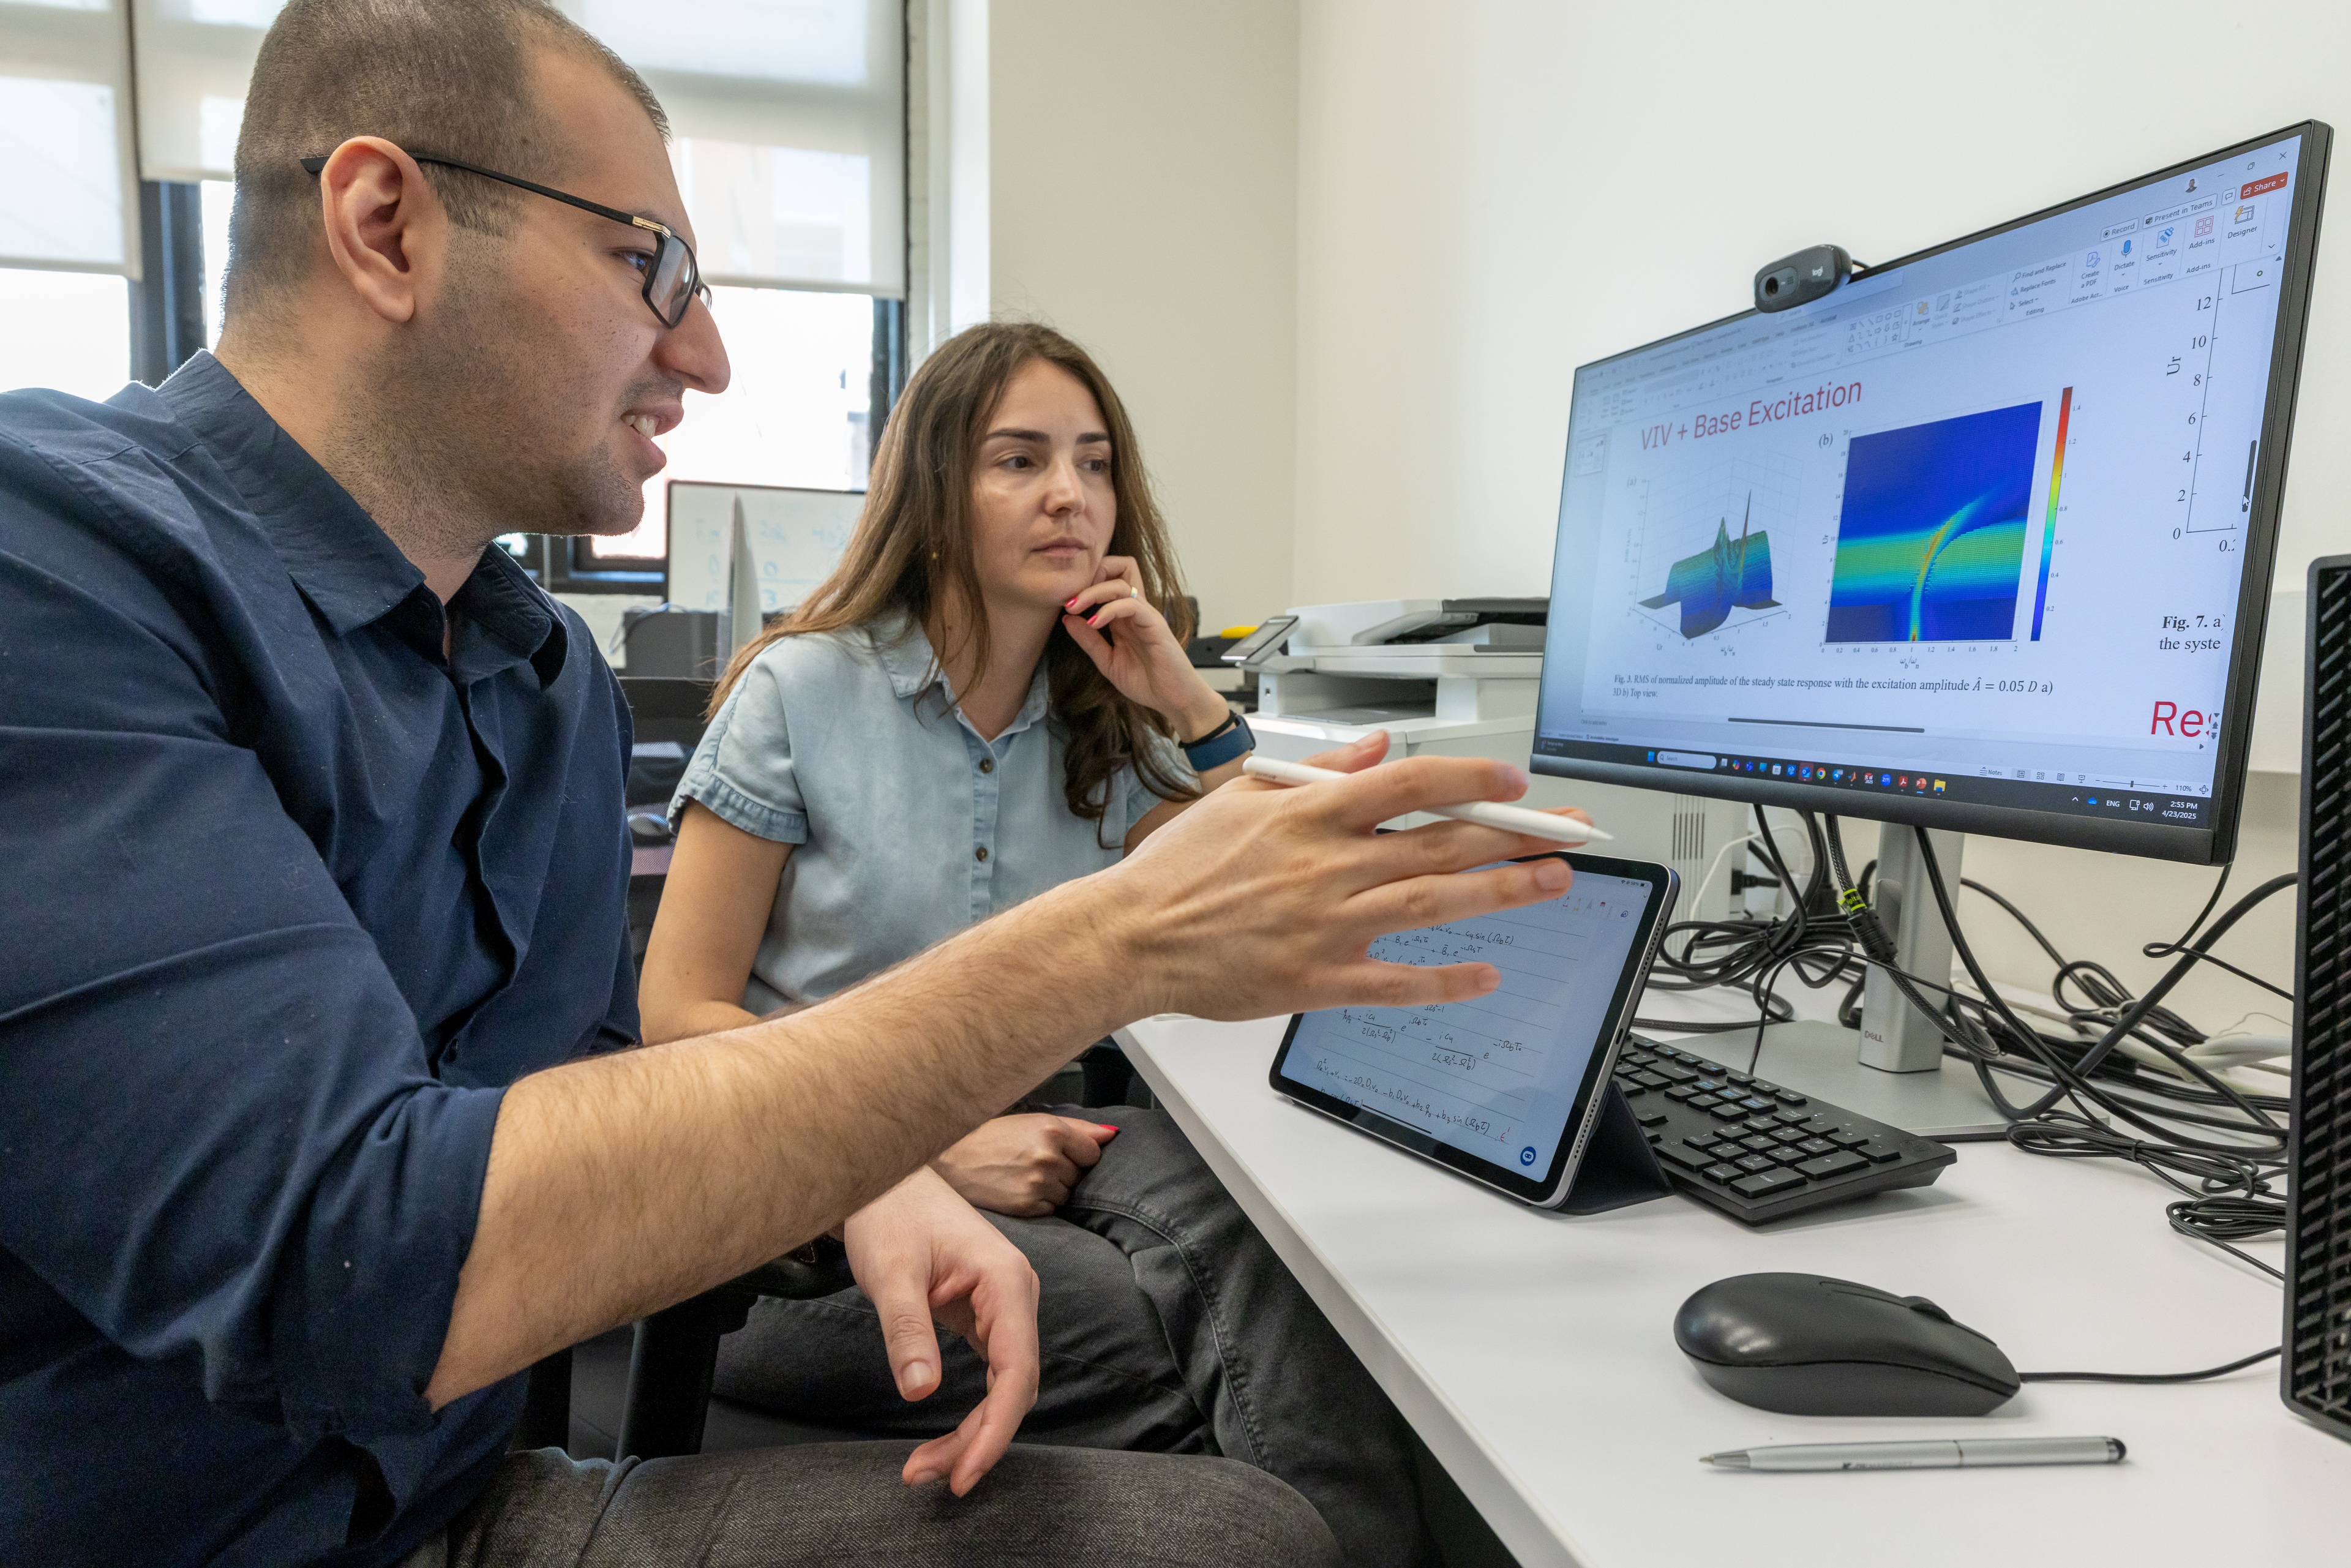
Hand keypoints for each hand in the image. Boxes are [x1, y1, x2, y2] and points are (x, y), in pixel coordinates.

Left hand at [841, 1166, 1041, 1495]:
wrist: (885, 1178)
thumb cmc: (890, 1213)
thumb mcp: (891, 1273)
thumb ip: (907, 1330)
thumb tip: (919, 1391)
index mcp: (1005, 1282)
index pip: (1017, 1371)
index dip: (995, 1429)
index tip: (963, 1473)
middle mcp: (1015, 1296)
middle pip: (1014, 1387)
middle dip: (976, 1439)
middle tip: (925, 1476)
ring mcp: (1003, 1306)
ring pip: (1003, 1386)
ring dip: (972, 1431)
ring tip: (924, 1466)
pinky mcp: (985, 1315)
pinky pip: (990, 1373)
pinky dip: (970, 1410)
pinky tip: (944, 1437)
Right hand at [932, 1113, 1119, 1215]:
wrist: (953, 1160)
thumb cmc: (994, 1137)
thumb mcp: (1034, 1122)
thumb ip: (1078, 1128)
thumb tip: (1112, 1135)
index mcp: (1051, 1130)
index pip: (1093, 1152)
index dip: (1078, 1154)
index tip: (1060, 1153)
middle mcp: (1047, 1157)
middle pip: (1080, 1175)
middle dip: (1064, 1172)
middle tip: (1034, 1164)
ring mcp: (1037, 1184)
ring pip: (1067, 1195)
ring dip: (1053, 1189)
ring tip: (1025, 1177)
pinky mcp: (1026, 1206)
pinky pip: (1051, 1209)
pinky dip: (1040, 1203)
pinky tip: (1020, 1191)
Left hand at [1059, 557, 1229, 740]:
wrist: (1174, 700)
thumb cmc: (1146, 681)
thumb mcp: (1107, 661)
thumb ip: (1089, 641)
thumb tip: (1067, 619)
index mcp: (1125, 615)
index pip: (1110, 577)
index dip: (1088, 580)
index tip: (1067, 600)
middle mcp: (1136, 610)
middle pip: (1119, 567)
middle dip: (1089, 575)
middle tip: (1068, 600)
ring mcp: (1146, 615)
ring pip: (1120, 584)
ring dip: (1093, 592)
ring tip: (1074, 608)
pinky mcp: (1155, 625)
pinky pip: (1131, 605)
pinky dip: (1108, 610)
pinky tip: (1094, 624)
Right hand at [1094, 730, 1589, 1019]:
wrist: (1132, 939)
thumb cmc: (1179, 870)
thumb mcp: (1243, 796)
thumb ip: (1317, 771)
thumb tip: (1377, 747)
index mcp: (1312, 815)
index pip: (1411, 784)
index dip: (1472, 778)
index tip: (1514, 779)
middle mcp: (1330, 867)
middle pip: (1442, 841)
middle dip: (1514, 833)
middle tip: (1567, 832)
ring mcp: (1329, 926)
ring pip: (1434, 902)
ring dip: (1501, 891)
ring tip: (1553, 881)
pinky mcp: (1319, 980)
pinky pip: (1396, 982)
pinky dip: (1444, 980)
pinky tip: (1485, 974)